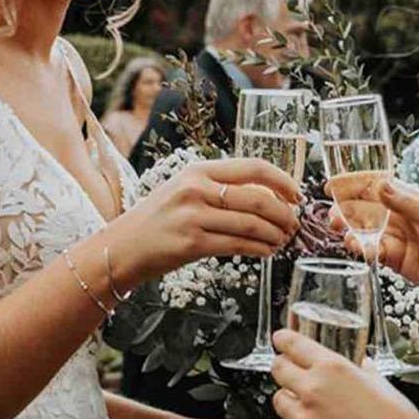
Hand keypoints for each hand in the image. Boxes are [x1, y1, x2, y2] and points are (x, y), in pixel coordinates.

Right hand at [105, 158, 302, 285]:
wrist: (121, 247)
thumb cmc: (156, 220)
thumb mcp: (183, 190)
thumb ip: (218, 188)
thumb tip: (265, 196)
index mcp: (197, 170)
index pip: (252, 167)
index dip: (282, 181)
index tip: (296, 194)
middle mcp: (195, 189)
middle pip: (257, 197)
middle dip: (284, 213)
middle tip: (294, 223)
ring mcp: (193, 217)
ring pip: (251, 224)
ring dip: (275, 234)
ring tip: (283, 240)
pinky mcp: (191, 244)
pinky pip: (237, 245)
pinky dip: (259, 249)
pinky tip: (266, 251)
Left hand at [271, 330, 418, 418]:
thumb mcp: (381, 384)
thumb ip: (365, 372)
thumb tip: (363, 365)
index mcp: (331, 367)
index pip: (291, 344)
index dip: (283, 340)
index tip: (280, 340)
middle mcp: (312, 389)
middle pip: (278, 369)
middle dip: (283, 369)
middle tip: (291, 374)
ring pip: (280, 401)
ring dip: (290, 402)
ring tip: (312, 409)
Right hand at [330, 180, 418, 294]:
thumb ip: (405, 203)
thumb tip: (379, 183)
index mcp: (410, 198)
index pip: (375, 185)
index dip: (352, 184)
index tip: (332, 185)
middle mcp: (399, 216)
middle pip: (364, 210)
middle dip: (345, 211)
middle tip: (333, 217)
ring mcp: (396, 238)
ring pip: (364, 232)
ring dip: (351, 232)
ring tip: (344, 235)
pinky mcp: (396, 260)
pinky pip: (373, 252)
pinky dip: (363, 251)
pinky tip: (360, 250)